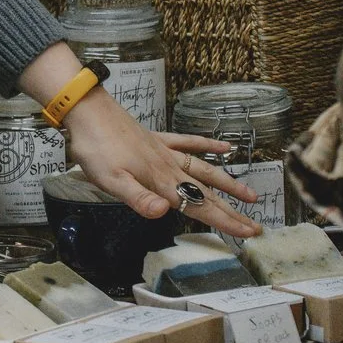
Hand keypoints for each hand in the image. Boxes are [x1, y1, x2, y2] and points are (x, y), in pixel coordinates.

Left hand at [62, 98, 266, 238]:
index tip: (247, 232)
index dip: (224, 221)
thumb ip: (139, 199)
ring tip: (250, 195)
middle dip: (231, 211)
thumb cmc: (95, 148)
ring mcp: (165, 151)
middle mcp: (168, 166)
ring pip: (204, 169)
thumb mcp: (110, 180)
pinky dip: (207, 145)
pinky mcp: (157, 139)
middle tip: (256, 225)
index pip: (198, 206)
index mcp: (160, 181)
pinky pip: (188, 142)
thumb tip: (165, 212)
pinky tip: (224, 148)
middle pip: (206, 192)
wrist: (87, 110)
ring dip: (227, 183)